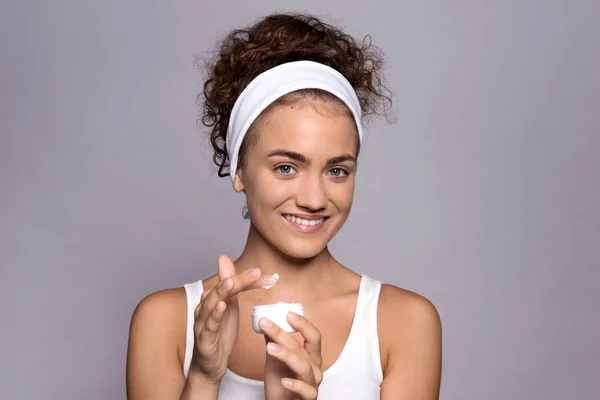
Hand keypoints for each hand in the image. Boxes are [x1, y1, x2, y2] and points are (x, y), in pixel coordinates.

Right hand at [188, 255, 275, 385]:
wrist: (209, 365)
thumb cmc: (219, 334)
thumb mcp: (229, 308)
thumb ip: (234, 286)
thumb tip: (228, 260)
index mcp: (214, 299)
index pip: (232, 283)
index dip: (250, 278)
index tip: (271, 277)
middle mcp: (205, 307)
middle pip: (222, 289)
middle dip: (239, 279)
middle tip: (256, 272)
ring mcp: (202, 322)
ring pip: (210, 303)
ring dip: (222, 291)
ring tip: (233, 282)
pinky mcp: (203, 338)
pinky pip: (208, 325)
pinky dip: (214, 315)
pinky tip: (222, 306)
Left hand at [261, 312, 322, 399]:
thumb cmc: (280, 385)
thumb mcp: (274, 360)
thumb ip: (273, 342)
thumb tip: (266, 321)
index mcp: (310, 357)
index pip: (314, 337)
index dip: (303, 324)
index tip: (288, 314)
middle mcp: (315, 369)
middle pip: (301, 349)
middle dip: (283, 334)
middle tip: (265, 323)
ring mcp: (312, 384)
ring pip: (304, 367)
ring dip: (287, 355)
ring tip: (270, 347)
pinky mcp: (308, 399)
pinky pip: (307, 391)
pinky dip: (296, 385)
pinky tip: (284, 380)